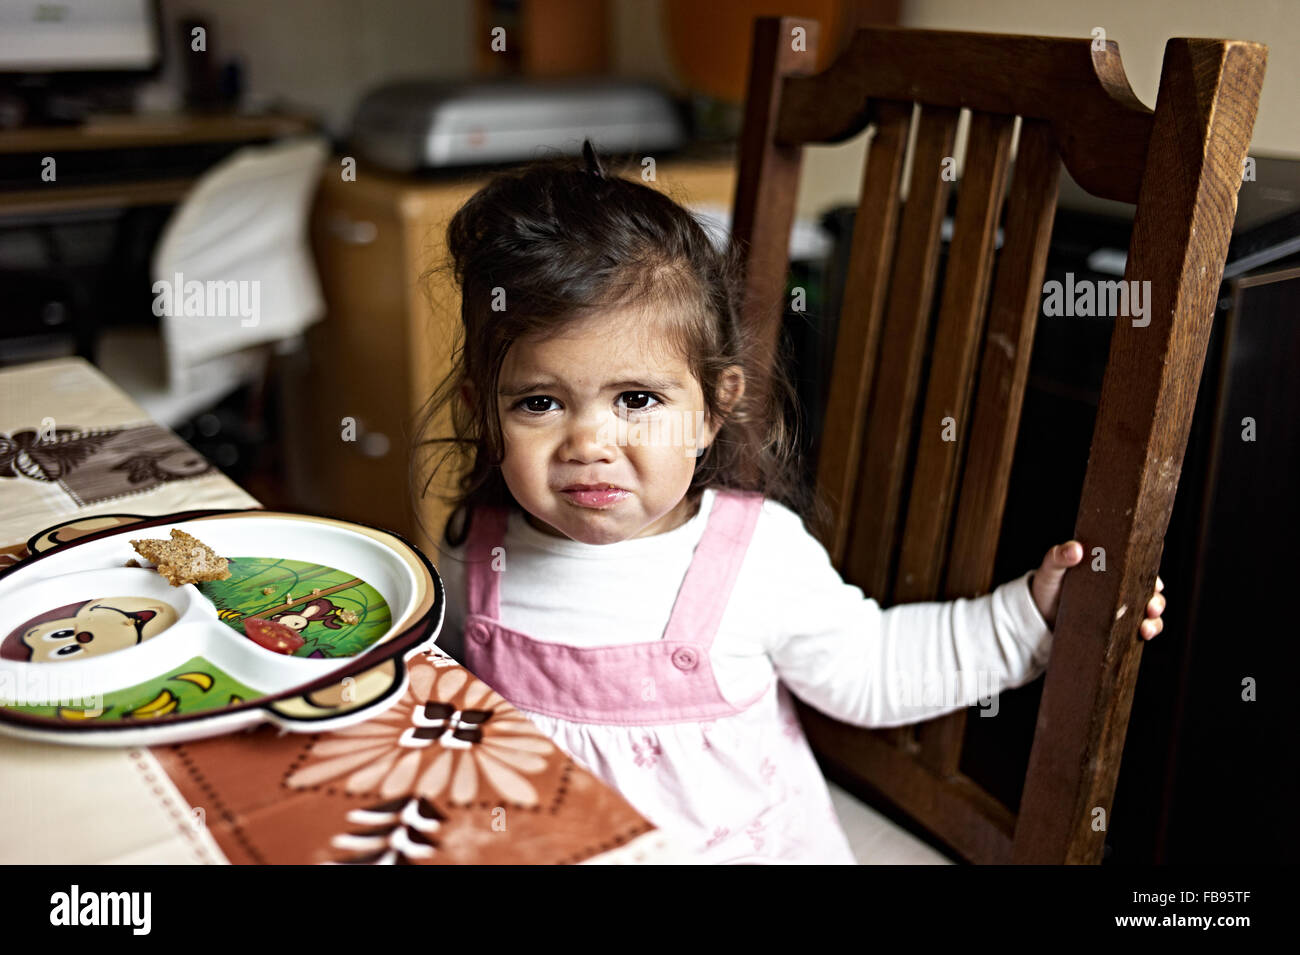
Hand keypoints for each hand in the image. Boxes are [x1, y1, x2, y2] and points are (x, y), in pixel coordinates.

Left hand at [1029, 540, 1165, 638]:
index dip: (1152, 573)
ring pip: (1150, 612)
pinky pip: (1139, 630)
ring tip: (1145, 628)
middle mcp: (1122, 586)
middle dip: (1157, 599)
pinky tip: (1142, 636)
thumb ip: (1059, 556)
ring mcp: (1121, 607)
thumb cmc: (1048, 585)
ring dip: (1155, 620)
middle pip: (1150, 590)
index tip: (1156, 583)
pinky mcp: (1117, 626)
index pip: (1139, 565)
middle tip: (1151, 607)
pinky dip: (1148, 632)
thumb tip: (1076, 550)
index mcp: (1111, 567)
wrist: (1039, 614)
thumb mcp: (1052, 569)